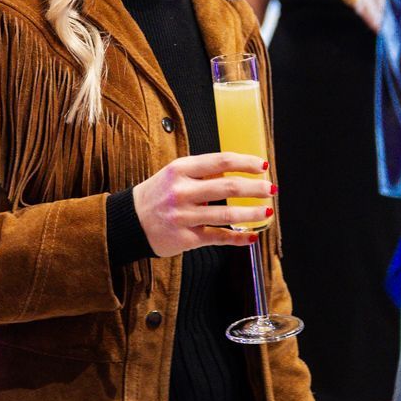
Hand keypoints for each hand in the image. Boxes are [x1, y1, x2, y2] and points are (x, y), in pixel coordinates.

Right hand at [131, 153, 274, 257]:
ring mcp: (183, 216)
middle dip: (255, 188)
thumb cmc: (157, 194)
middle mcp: (181, 191)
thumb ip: (202, 172)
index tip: (262, 165)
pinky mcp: (185, 238)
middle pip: (228, 188)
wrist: (129, 221)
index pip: (221, 162)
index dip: (246, 162)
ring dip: (252, 214)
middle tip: (270, 189)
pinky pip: (217, 238)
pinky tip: (251, 237)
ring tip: (267, 211)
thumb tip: (238, 171)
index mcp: (180, 169)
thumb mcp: (175, 174)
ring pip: (226, 215)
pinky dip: (237, 239)